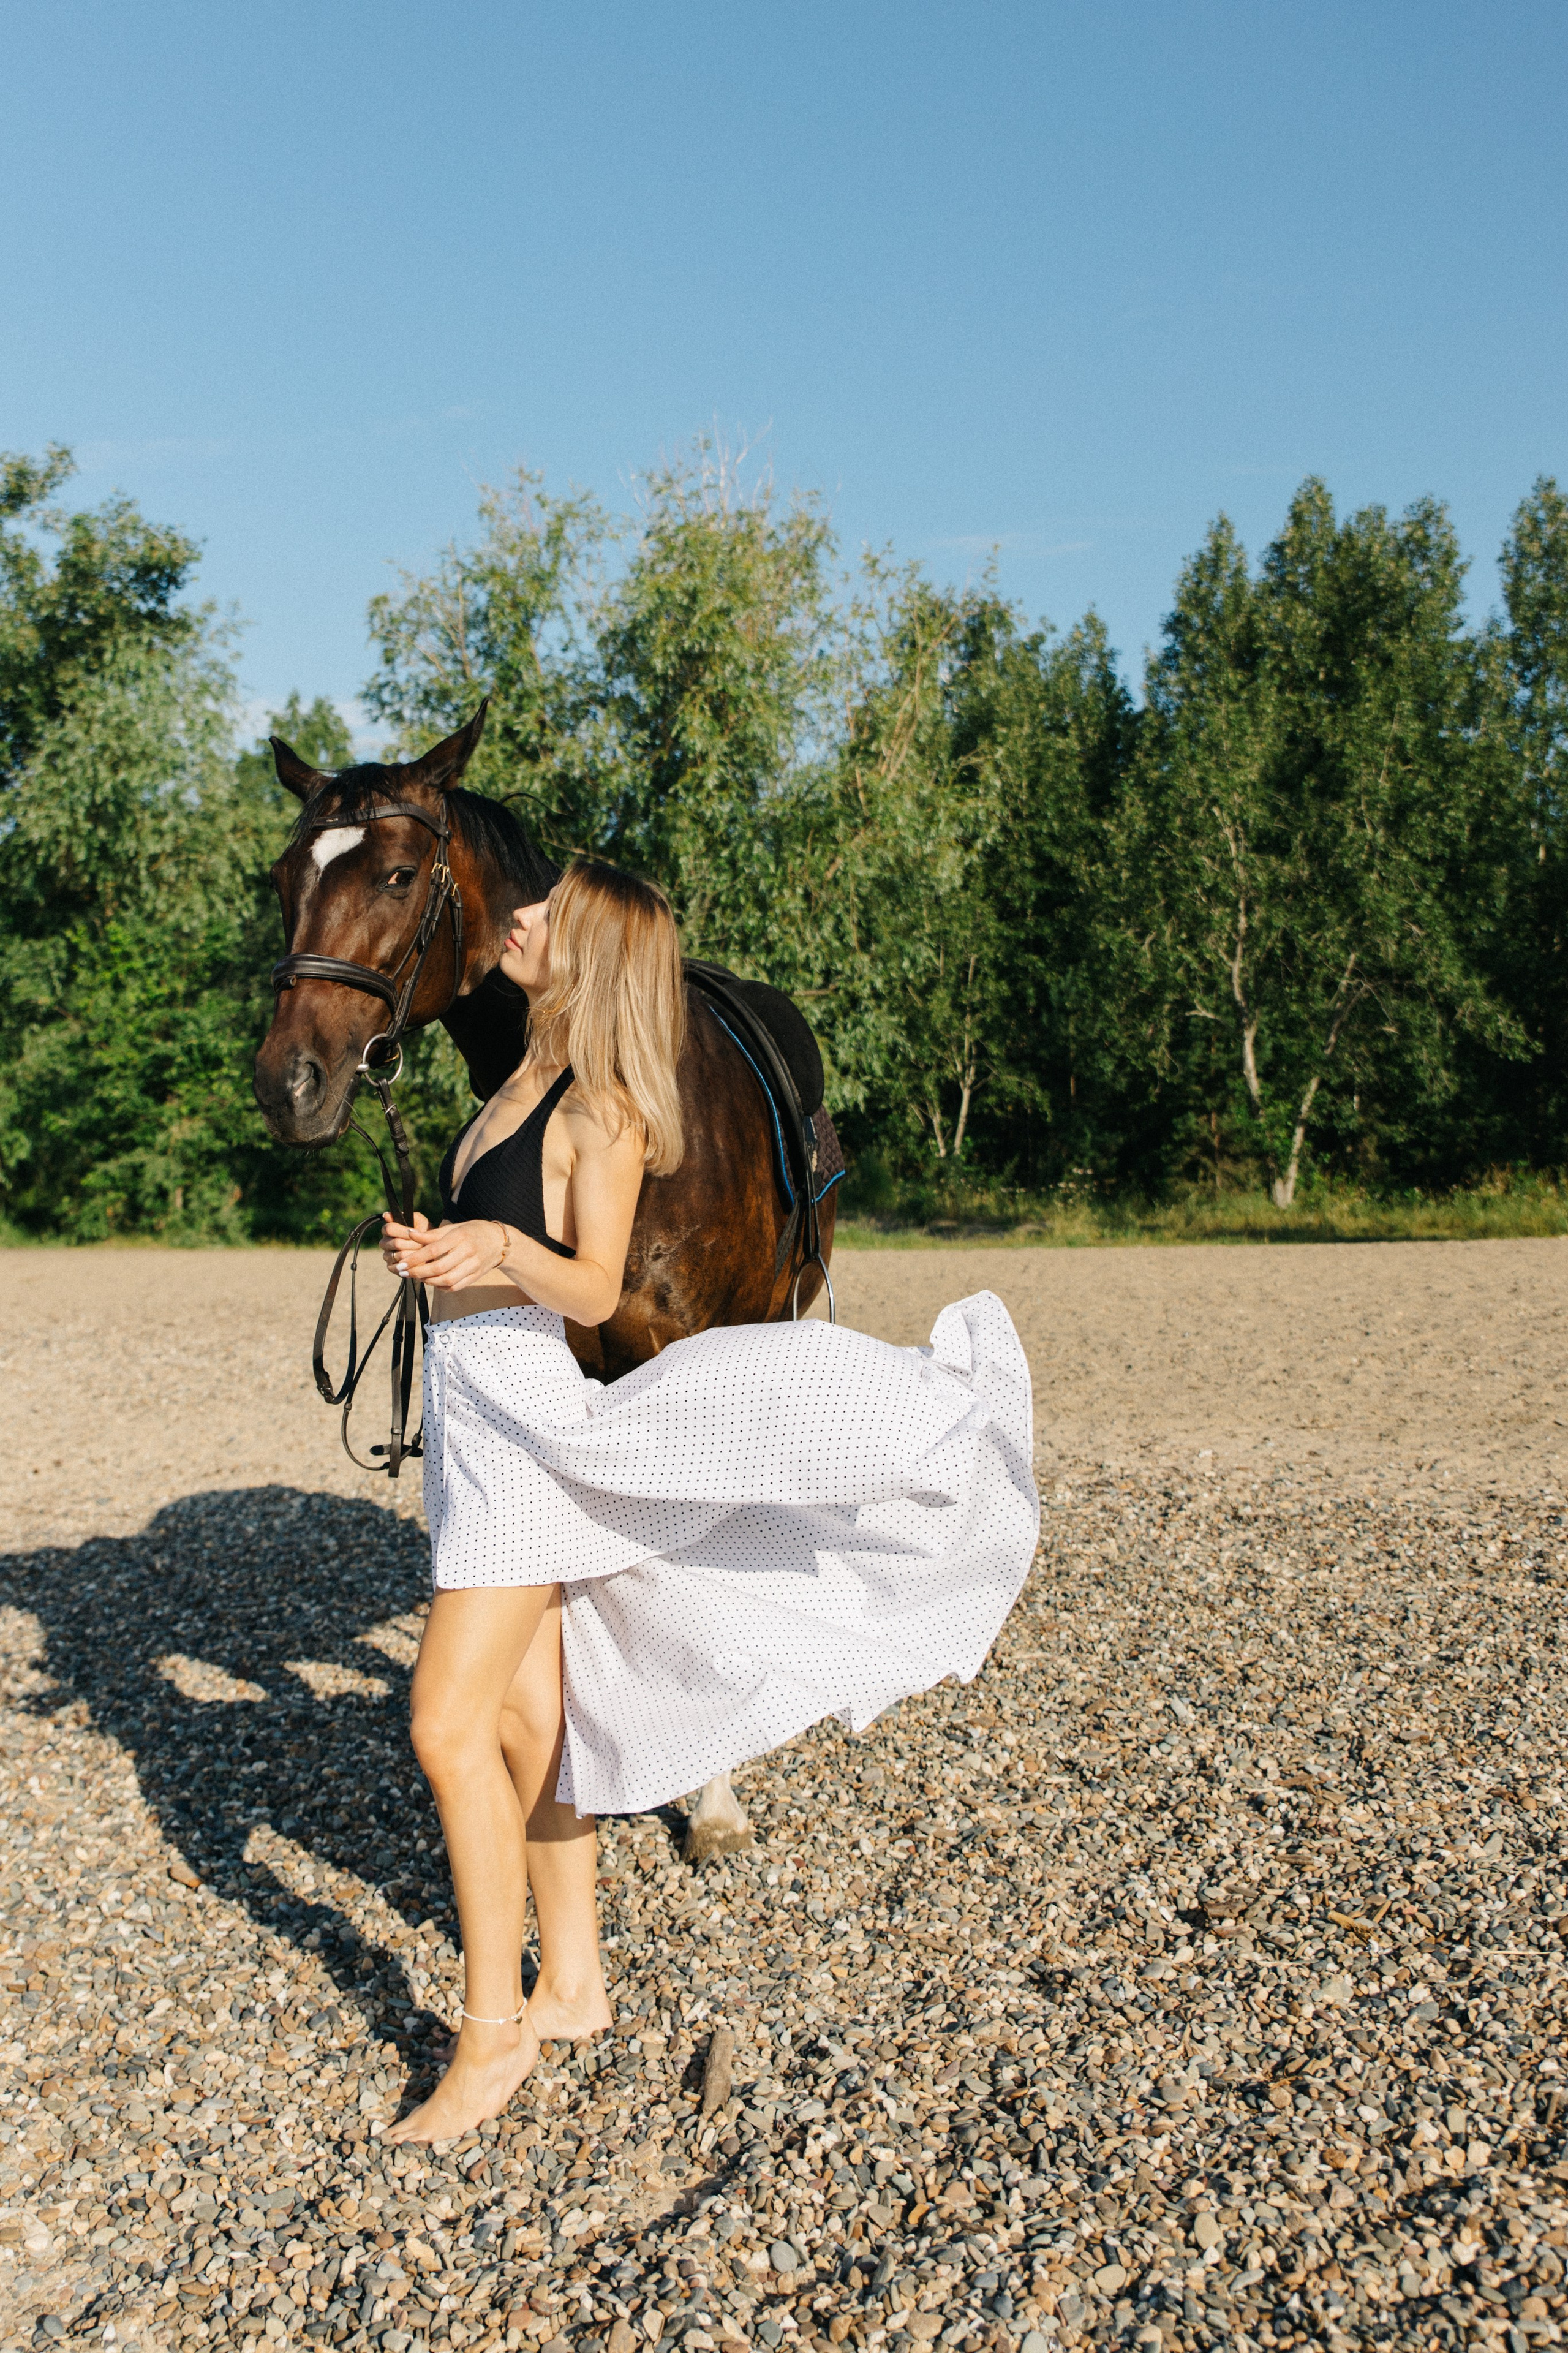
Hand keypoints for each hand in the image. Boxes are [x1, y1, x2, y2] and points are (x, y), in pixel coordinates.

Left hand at [381, 1213, 504, 1292]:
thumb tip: (409, 1234)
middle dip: (418, 1272)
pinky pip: (455, 1286)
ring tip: (417, 1277)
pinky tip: (432, 1282)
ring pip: (447, 1280)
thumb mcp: (454, 1228)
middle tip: (404, 1272)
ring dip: (428, 1281)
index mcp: (460, 1236)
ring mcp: (474, 1265)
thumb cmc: (472, 1231)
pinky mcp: (476, 1276)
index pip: (433, 1249)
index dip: (415, 1258)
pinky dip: (441, 1287)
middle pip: (439, 1267)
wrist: (499, 1241)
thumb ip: (432, 1234)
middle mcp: (468, 1251)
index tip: (401, 1263)